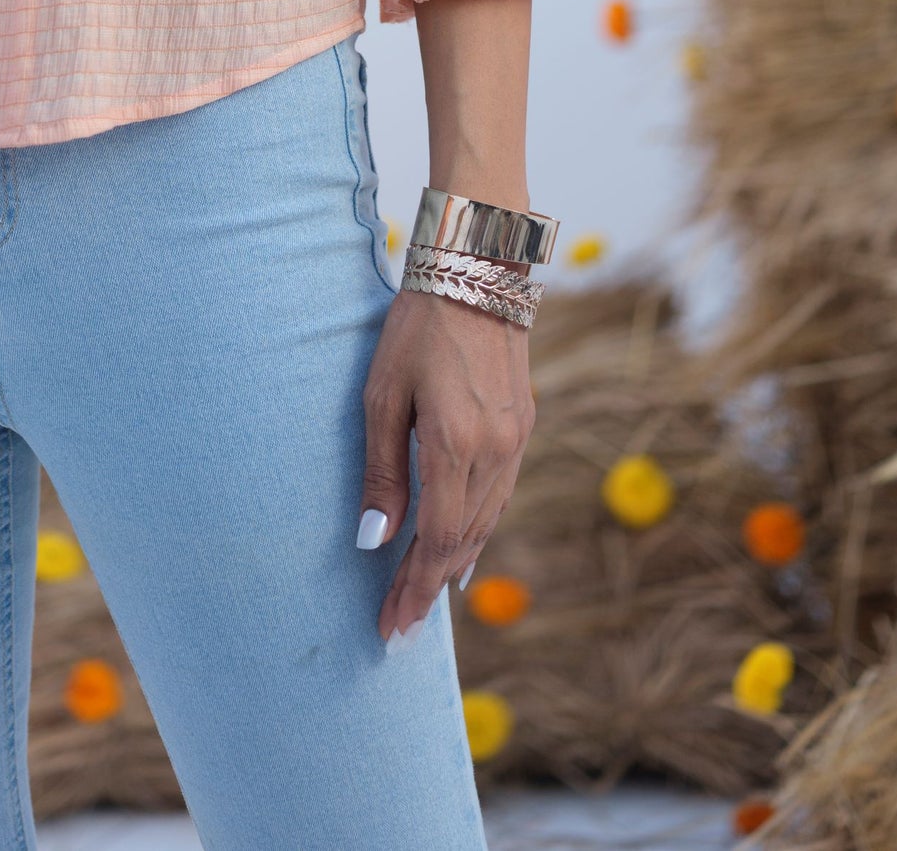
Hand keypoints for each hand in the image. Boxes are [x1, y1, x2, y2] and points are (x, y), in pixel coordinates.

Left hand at [357, 285, 534, 642]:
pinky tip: (462, 545)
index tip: (391, 627)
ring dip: (455, 563)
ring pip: (486, 522)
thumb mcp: (383, 395)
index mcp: (457, 446)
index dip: (412, 589)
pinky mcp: (523, 424)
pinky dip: (479, 528)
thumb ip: (383, 471)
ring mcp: (516, 439)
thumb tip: (373, 541)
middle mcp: (496, 451)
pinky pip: (500, 494)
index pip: (435, 542)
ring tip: (425, 595)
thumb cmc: (417, 325)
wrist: (476, 269)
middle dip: (429, 588)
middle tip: (401, 626)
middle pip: (463, 541)